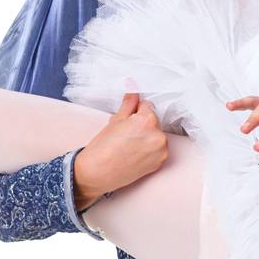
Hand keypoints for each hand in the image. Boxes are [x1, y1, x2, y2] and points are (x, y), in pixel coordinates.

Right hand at [72, 92, 168, 210]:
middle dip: (142, 124)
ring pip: (156, 135)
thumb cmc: (103, 147)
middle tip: (125, 135)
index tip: (126, 121)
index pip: (147, 106)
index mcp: (148, 120)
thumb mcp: (116, 120)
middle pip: (153, 121)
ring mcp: (161, 151)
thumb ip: (129, 102)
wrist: (97, 173)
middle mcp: (159, 135)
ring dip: (147, 136)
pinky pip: (157, 148)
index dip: (135, 112)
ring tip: (129, 145)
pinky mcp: (160, 162)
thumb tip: (132, 84)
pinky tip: (134, 153)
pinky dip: (149, 149)